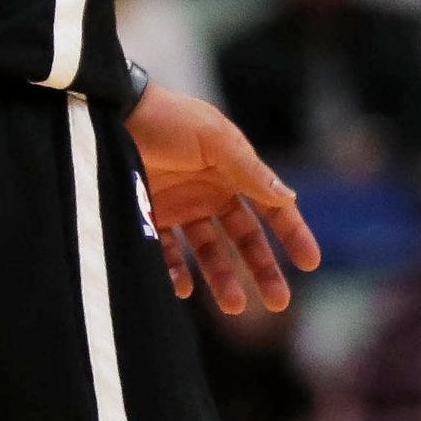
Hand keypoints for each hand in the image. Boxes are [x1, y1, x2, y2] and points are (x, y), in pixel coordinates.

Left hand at [126, 84, 321, 313]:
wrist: (110, 113)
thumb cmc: (169, 119)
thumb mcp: (215, 141)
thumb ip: (250, 172)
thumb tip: (289, 198)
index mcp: (235, 171)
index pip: (273, 208)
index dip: (293, 235)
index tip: (310, 263)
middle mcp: (212, 192)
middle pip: (245, 239)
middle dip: (263, 269)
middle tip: (279, 302)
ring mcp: (181, 207)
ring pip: (209, 252)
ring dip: (223, 279)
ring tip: (235, 306)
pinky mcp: (148, 216)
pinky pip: (166, 253)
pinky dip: (176, 273)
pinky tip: (184, 289)